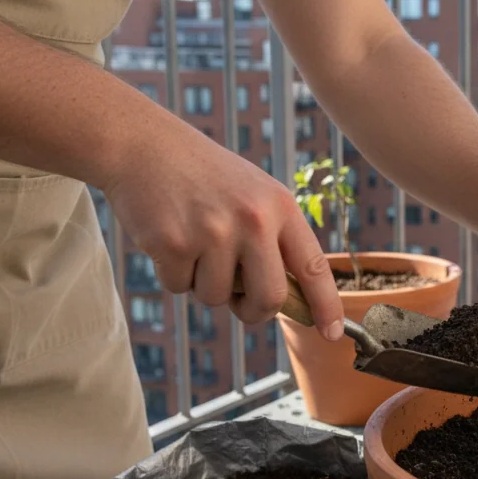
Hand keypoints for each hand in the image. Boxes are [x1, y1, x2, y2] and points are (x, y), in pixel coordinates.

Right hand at [102, 120, 345, 338]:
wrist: (144, 145)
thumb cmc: (204, 176)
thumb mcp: (254, 194)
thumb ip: (274, 239)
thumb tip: (285, 299)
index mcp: (280, 207)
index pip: (314, 266)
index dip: (326, 305)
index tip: (333, 333)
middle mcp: (253, 220)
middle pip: (268, 298)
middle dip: (252, 311)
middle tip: (239, 302)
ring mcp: (214, 232)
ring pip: (216, 297)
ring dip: (202, 284)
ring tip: (193, 242)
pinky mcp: (174, 244)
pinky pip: (178, 287)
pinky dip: (171, 273)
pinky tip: (168, 237)